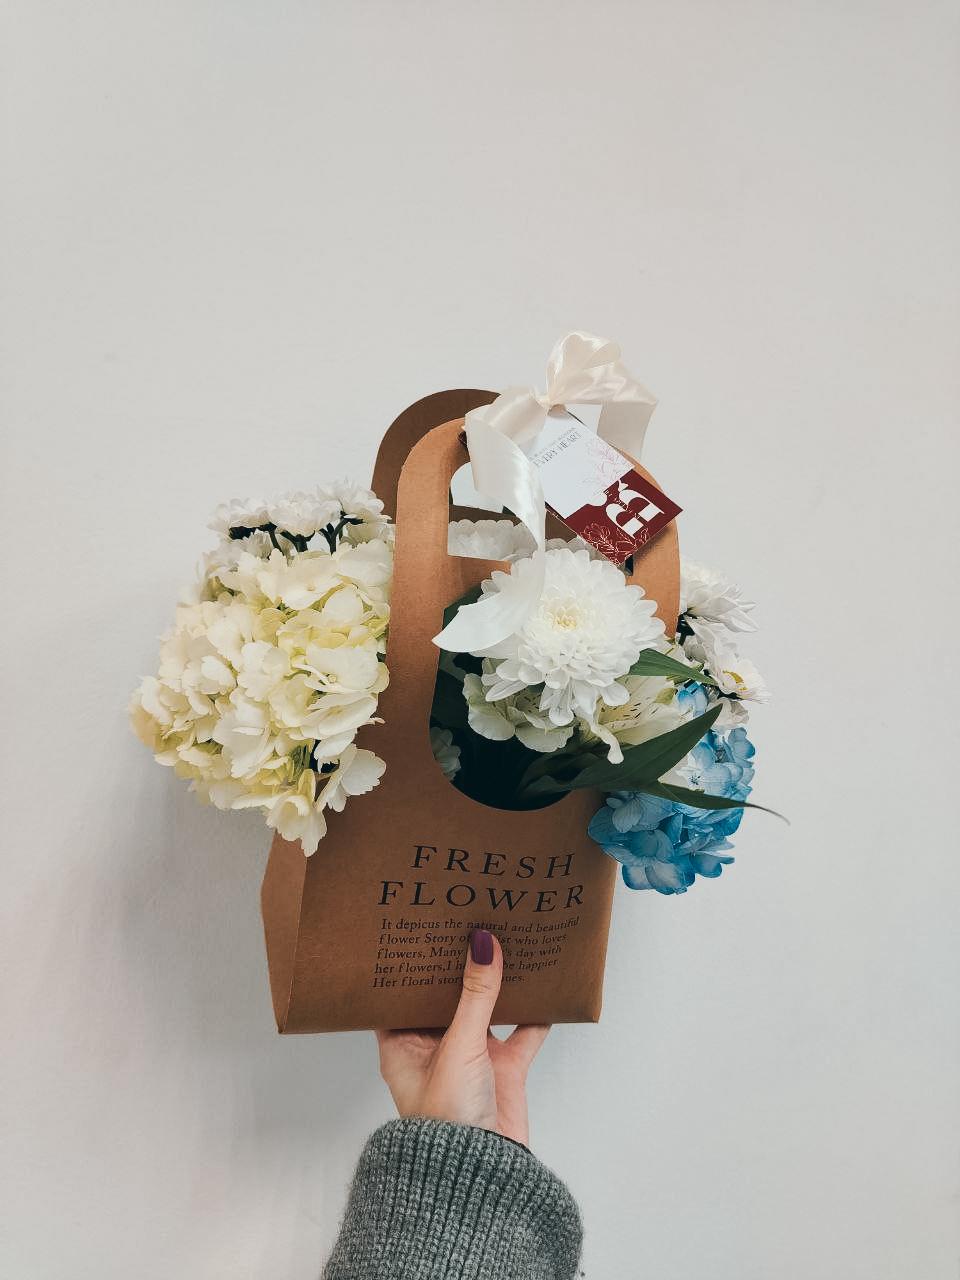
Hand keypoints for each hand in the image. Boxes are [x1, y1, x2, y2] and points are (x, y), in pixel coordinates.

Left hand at [376, 930, 549, 1145]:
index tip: (418, 927)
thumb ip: (475, 995)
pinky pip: (522, 1035)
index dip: (408, 963)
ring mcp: (471, 1058)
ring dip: (498, 984)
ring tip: (508, 940)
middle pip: (446, 996)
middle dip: (459, 965)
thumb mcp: (459, 1046)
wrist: (484, 1176)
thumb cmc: (447, 1121)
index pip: (400, 994)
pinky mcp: (503, 1071)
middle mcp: (435, 1047)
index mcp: (404, 1043)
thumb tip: (482, 944)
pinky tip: (547, 987)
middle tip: (469, 920)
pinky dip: (534, 1014)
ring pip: (486, 1010)